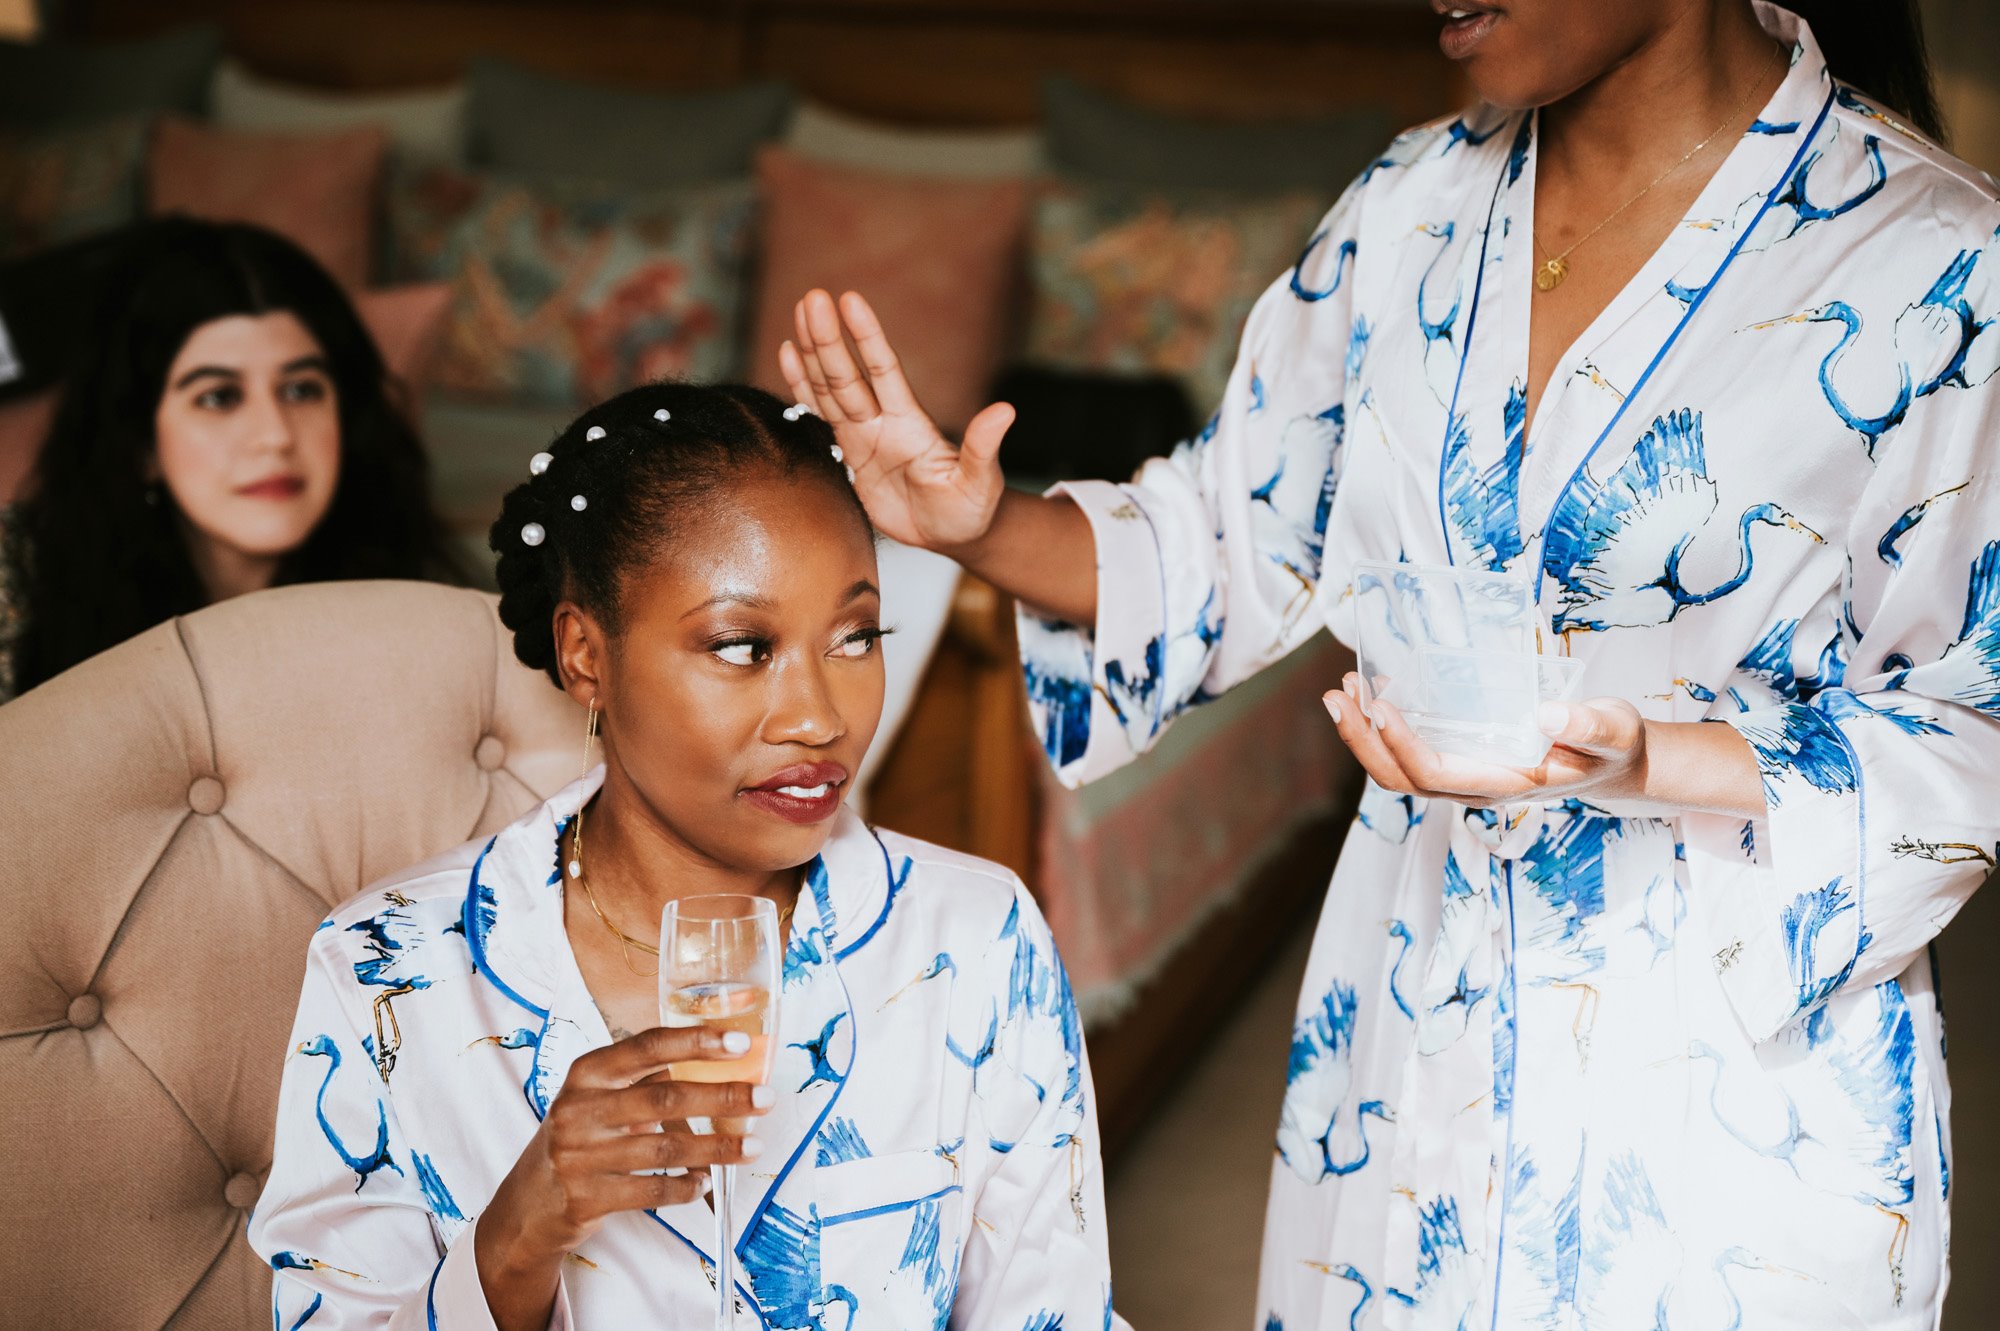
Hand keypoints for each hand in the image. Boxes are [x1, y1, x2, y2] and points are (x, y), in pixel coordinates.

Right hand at [475, 1027, 770, 1327]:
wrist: (527, 1204)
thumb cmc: (579, 1137)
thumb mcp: (597, 1098)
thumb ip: (644, 1079)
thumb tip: (720, 1063)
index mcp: (587, 1073)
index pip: (647, 1046)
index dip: (696, 1042)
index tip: (740, 1042)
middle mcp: (579, 1109)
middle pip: (664, 1097)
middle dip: (722, 1097)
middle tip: (764, 1097)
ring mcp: (579, 1156)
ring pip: (665, 1149)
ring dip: (717, 1148)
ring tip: (753, 1146)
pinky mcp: (586, 1198)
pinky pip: (653, 1192)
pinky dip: (687, 1187)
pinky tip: (705, 1182)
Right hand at [778, 289, 1015, 552]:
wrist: (952, 534)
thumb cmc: (971, 510)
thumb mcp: (981, 482)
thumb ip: (983, 447)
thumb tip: (1005, 411)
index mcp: (911, 424)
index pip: (884, 371)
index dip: (867, 337)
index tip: (850, 300)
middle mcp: (884, 422)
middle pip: (849, 374)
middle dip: (829, 338)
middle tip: (813, 297)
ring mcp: (865, 436)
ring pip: (831, 387)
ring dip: (814, 351)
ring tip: (800, 311)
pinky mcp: (849, 455)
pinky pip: (821, 415)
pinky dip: (803, 387)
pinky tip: (790, 354)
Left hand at [1323, 671, 1647, 809]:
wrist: (1617, 764)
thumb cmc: (1614, 746)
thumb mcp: (1614, 731)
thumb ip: (1587, 727)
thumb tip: (1546, 716)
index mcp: (1505, 785)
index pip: (1436, 774)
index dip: (1401, 745)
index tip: (1381, 704)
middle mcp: (1475, 788)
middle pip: (1401, 779)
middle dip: (1363, 741)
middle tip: (1338, 696)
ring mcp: (1464, 778)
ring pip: (1398, 769)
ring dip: (1364, 734)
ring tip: (1343, 689)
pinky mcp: (1461, 760)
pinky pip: (1410, 753)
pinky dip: (1383, 727)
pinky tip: (1372, 692)